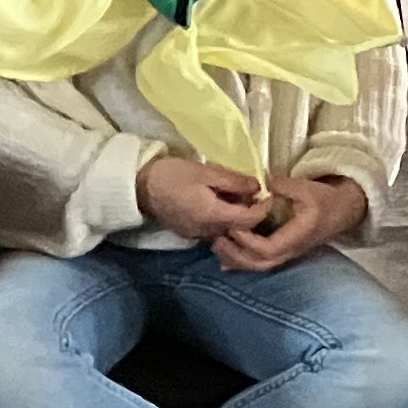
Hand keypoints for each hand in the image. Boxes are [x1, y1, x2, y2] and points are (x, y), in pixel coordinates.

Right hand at [139, 154, 270, 242]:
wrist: (139, 187)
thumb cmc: (172, 175)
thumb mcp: (206, 172)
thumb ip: (234, 181)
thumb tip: (258, 186)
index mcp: (212, 216)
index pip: (249, 221)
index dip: (263, 208)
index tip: (268, 194)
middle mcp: (206, 232)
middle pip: (240, 228)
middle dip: (251, 212)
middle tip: (254, 192)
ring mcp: (197, 235)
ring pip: (228, 230)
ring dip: (237, 216)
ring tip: (237, 195)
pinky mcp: (190, 234)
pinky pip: (215, 230)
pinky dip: (224, 219)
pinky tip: (221, 203)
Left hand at [212, 172, 369, 272]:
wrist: (344, 211)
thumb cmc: (326, 199)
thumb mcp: (306, 188)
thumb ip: (283, 185)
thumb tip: (261, 181)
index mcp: (298, 235)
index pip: (269, 248)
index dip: (249, 241)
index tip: (235, 225)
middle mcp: (292, 249)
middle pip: (261, 264)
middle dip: (237, 254)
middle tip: (217, 239)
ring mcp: (288, 253)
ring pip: (259, 266)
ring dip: (236, 259)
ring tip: (217, 245)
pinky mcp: (283, 251)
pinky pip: (261, 262)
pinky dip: (241, 262)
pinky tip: (225, 258)